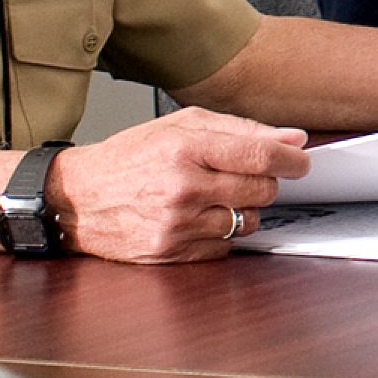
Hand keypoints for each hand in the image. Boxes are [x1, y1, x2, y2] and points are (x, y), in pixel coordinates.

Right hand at [46, 108, 309, 262]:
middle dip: (263, 183)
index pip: (261, 156)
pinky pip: (223, 247)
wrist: (76, 197)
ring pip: (247, 221)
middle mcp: (182, 188)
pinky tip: (198, 218)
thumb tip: (293, 139)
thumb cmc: (130, 156)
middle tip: (244, 177)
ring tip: (214, 197)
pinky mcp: (169, 251)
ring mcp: (175, 224)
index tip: (300, 162)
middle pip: (261, 190)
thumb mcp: (181, 125)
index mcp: (186, 148)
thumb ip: (241, 129)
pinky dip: (219, 234)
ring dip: (242, 210)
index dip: (291, 160)